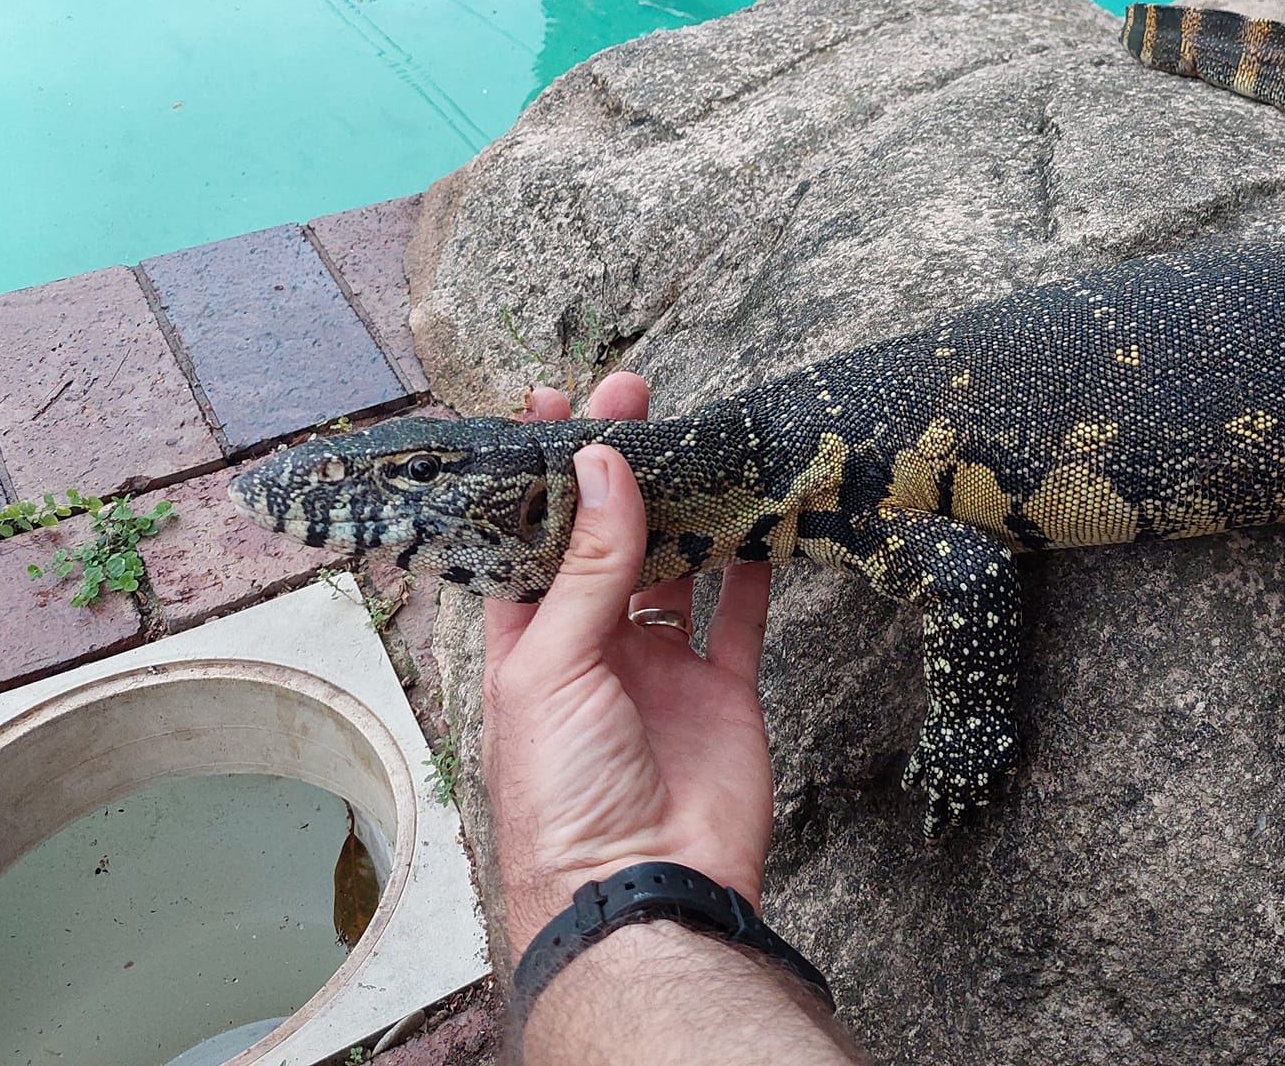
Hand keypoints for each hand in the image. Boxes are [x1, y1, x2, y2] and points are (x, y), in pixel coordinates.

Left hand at [483, 375, 774, 953]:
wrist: (642, 888)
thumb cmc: (563, 794)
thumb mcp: (553, 667)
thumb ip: (590, 567)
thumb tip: (607, 467)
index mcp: (527, 644)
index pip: (527, 539)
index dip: (538, 474)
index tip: (554, 403)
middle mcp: (592, 648)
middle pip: (604, 539)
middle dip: (616, 470)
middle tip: (636, 396)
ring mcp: (660, 667)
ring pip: (673, 566)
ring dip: (681, 507)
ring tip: (694, 437)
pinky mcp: (722, 690)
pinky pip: (740, 615)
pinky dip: (750, 567)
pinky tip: (757, 515)